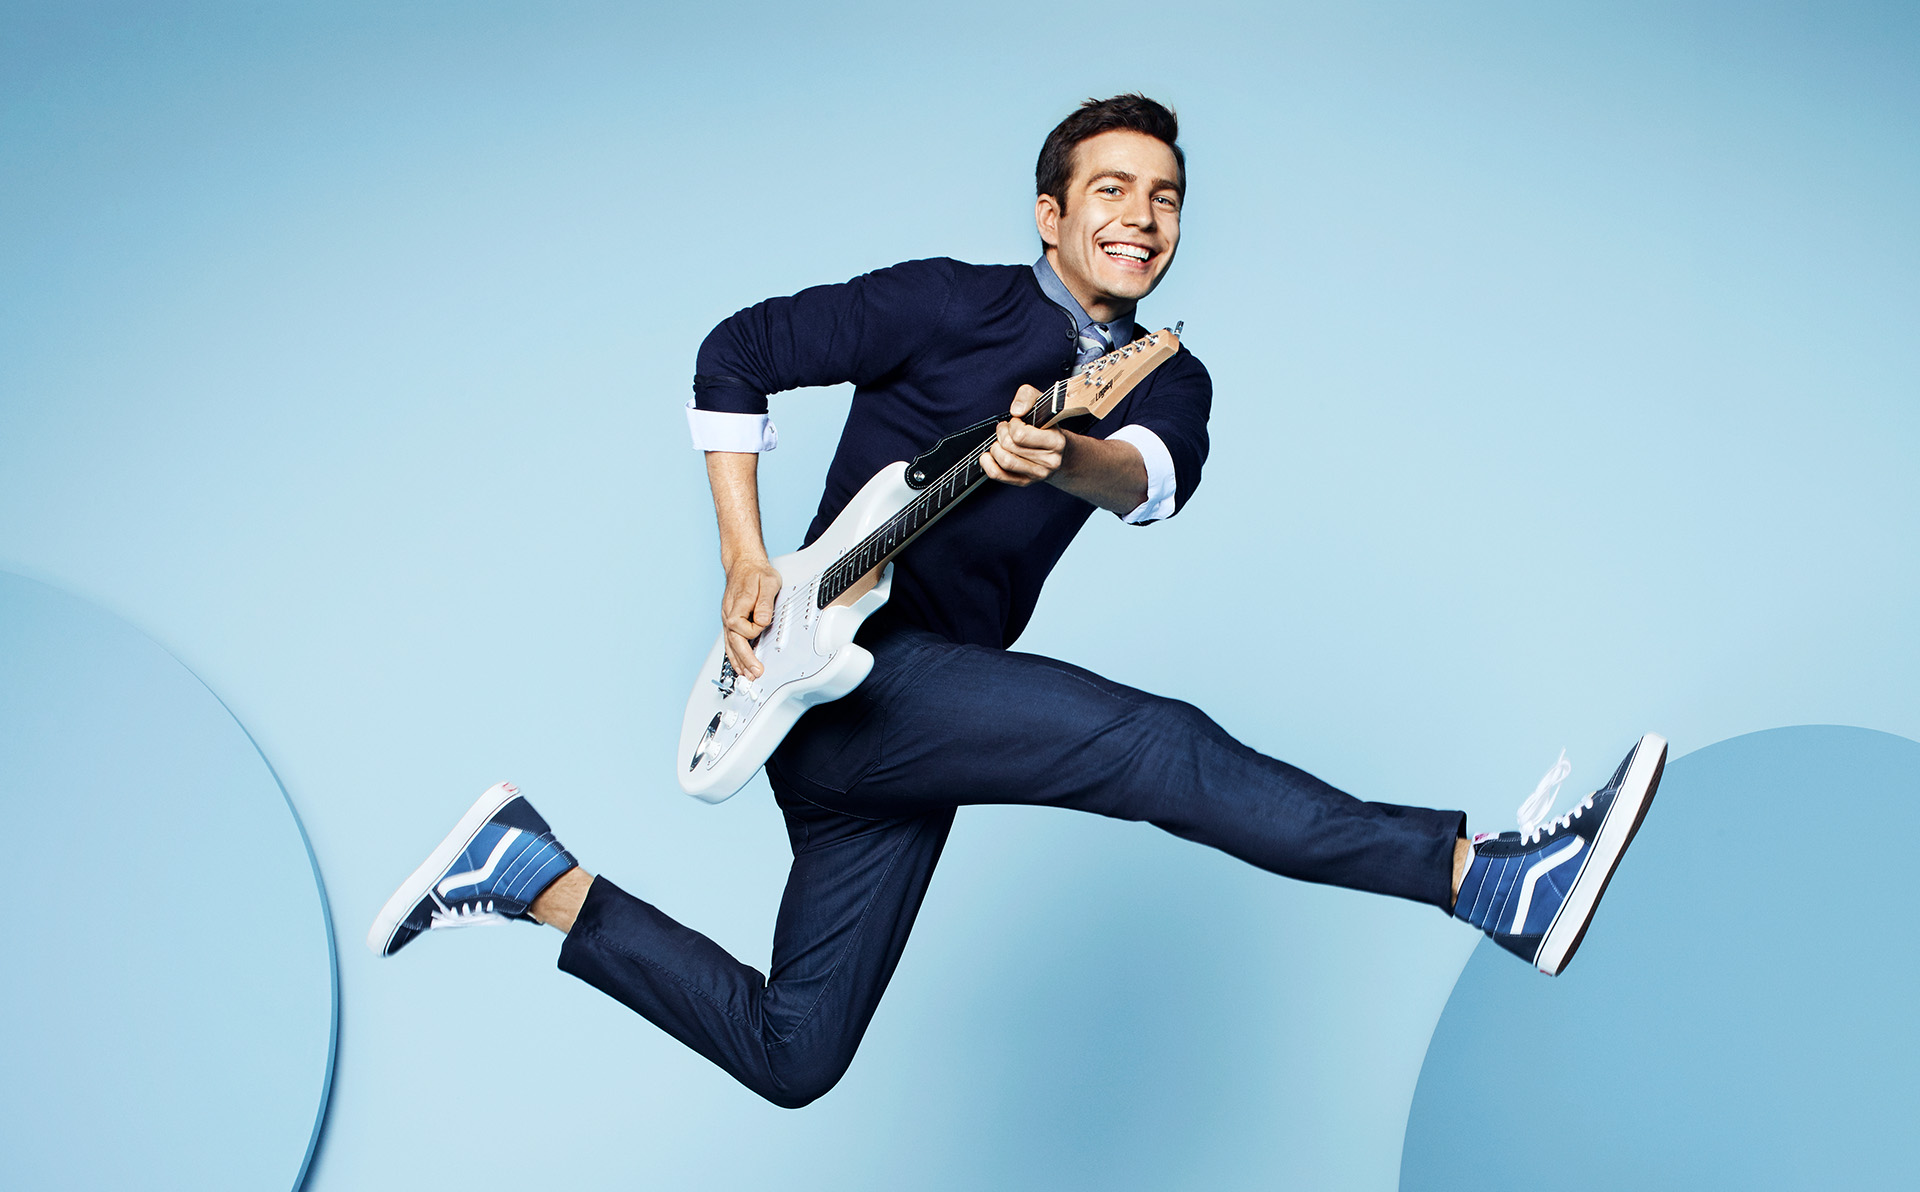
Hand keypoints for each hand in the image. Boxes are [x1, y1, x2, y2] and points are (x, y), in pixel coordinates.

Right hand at [720, 556, 782, 678]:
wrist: (744, 564)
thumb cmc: (756, 572)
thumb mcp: (768, 582)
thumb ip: (765, 602)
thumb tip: (762, 620)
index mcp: (737, 606)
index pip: (744, 628)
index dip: (757, 629)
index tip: (765, 622)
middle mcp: (729, 614)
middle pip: (734, 643)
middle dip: (745, 660)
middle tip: (754, 674)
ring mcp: (728, 618)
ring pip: (730, 645)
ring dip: (738, 662)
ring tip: (746, 676)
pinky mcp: (730, 620)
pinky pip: (729, 641)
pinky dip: (733, 655)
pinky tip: (738, 664)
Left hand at [980, 384, 1068, 486]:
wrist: (1056, 449)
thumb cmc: (1046, 425)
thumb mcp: (1041, 403)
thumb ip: (1028, 396)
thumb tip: (1016, 411)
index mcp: (1056, 442)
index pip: (1021, 435)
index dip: (1013, 424)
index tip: (1017, 421)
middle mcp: (1050, 461)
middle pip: (1010, 447)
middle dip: (1002, 433)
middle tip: (1005, 428)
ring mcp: (1038, 474)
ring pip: (1005, 461)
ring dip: (996, 447)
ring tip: (1000, 441)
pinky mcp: (1026, 481)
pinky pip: (999, 475)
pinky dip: (988, 464)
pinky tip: (988, 455)